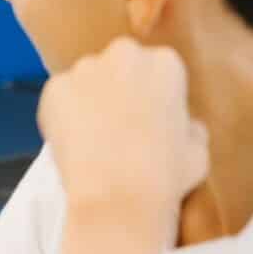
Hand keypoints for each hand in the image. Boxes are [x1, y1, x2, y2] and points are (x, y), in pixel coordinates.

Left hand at [38, 39, 208, 240]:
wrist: (116, 198)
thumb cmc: (164, 178)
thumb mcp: (198, 150)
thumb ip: (190, 127)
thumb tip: (186, 125)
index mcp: (165, 63)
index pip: (156, 68)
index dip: (151, 95)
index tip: (147, 117)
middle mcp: (124, 55)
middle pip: (119, 65)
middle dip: (119, 88)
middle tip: (118, 125)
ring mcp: (85, 69)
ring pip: (86, 80)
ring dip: (88, 100)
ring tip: (93, 139)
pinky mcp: (54, 88)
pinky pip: (58, 97)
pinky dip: (61, 115)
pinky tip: (73, 142)